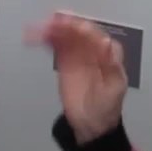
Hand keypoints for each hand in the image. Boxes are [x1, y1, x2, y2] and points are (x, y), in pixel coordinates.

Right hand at [25, 12, 126, 143]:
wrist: (92, 125)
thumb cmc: (107, 106)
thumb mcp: (114, 86)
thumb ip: (110, 64)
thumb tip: (105, 42)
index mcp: (108, 52)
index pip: (94, 35)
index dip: (80, 27)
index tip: (67, 25)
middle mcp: (93, 49)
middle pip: (76, 32)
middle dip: (62, 26)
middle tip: (48, 24)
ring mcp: (78, 55)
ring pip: (64, 36)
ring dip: (51, 30)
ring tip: (37, 30)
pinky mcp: (65, 62)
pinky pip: (56, 46)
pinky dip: (46, 40)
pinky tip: (36, 37)